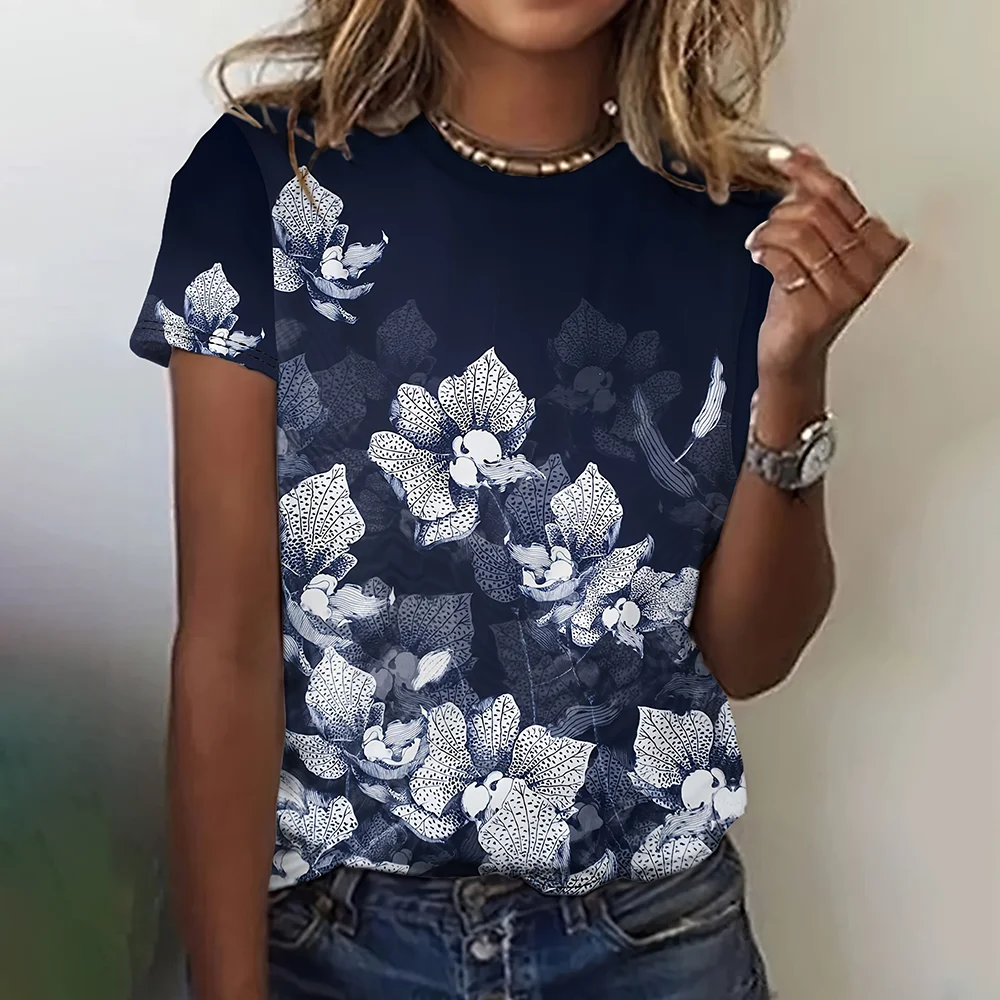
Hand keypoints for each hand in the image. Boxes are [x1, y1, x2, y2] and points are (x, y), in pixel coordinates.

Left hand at [746, 145, 909, 383]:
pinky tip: (757, 256)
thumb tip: (803, 154)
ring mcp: (845, 290)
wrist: (792, 350)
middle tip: (767, 227)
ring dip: (769, 232)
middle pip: (816, 212)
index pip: (840, 194)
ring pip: (799, 233)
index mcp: (877, 244)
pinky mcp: (817, 308)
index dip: (807, 171)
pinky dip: (763, 252)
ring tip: (759, 243)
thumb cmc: (803, 298)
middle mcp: (869, 267)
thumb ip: (813, 200)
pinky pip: (783, 260)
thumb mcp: (813, 243)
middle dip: (781, 212)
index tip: (781, 157)